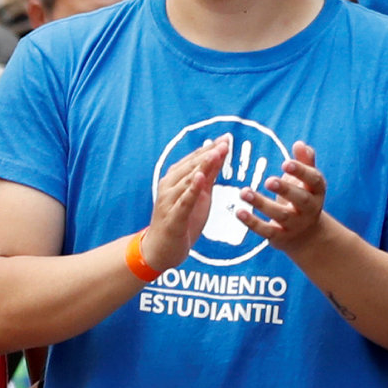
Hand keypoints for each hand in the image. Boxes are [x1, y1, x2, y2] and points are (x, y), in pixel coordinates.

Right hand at [138, 134, 229, 274]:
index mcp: (175, 179)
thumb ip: (208, 175)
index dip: (210, 148)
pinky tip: (199, 178)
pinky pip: (183, 201)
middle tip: (224, 143)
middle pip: (191, 166)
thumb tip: (220, 153)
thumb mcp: (199, 195)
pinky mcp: (173, 217)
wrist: (161, 250)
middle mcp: (169, 187)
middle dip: (208, 154)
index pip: (194, 160)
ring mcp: (169, 201)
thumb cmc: (182, 220)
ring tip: (215, 153)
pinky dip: (191, 189)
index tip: (226, 137)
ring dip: (202, 166)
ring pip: (187, 180)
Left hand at [234, 139, 327, 255]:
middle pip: (300, 199)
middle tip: (269, 181)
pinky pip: (266, 230)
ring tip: (244, 192)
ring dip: (261, 204)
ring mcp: (295, 224)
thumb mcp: (307, 180)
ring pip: (280, 215)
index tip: (285, 163)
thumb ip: (305, 161)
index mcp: (317, 190)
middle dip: (285, 189)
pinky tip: (239, 212)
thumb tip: (299, 144)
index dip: (301, 171)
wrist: (306, 235)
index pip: (313, 180)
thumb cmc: (303, 197)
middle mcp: (309, 209)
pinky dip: (252, 222)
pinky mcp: (280, 237)